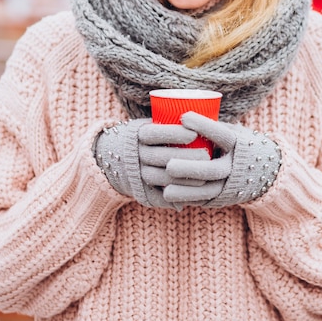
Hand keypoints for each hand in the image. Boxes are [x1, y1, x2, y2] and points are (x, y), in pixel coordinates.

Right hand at [94, 119, 209, 208]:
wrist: (114, 157)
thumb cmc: (145, 137)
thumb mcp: (151, 126)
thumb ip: (170, 124)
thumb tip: (200, 123)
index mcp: (138, 135)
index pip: (154, 133)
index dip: (173, 133)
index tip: (194, 133)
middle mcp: (135, 154)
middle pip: (160, 156)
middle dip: (185, 157)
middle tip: (207, 155)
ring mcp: (137, 172)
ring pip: (159, 177)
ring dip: (183, 178)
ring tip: (204, 175)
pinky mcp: (140, 190)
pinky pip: (156, 196)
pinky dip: (174, 197)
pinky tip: (191, 195)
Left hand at [162, 112, 281, 207]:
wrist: (267, 171)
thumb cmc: (240, 145)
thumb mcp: (234, 133)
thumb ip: (213, 128)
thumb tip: (182, 111)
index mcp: (239, 145)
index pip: (222, 134)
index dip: (204, 125)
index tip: (184, 116)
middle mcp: (236, 166)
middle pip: (212, 169)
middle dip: (189, 168)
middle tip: (168, 164)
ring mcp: (230, 185)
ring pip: (207, 190)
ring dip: (185, 190)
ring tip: (165, 188)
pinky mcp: (223, 198)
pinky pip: (203, 201)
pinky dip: (186, 199)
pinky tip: (169, 196)